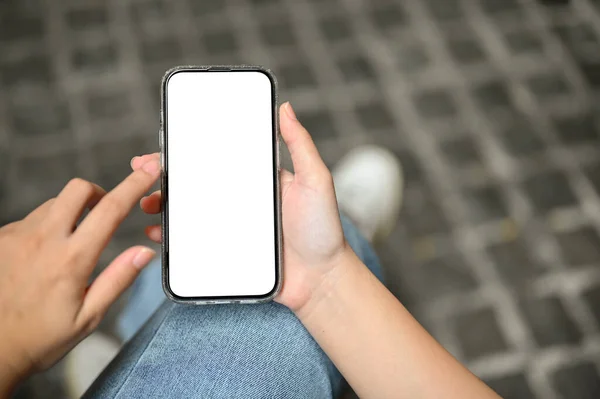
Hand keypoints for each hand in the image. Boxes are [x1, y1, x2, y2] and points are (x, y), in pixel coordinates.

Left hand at [0, 158, 159, 392]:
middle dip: (98, 192)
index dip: (134, 185)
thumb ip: (119, 278)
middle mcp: (42, 241)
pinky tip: (42, 256)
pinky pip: (31, 219)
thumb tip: (144, 252)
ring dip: (69, 213)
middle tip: (103, 211)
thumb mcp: (89, 316)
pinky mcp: (0, 239)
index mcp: (71, 260)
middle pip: (78, 189)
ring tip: (69, 245)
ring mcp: (17, 236)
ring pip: (53, 203)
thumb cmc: (41, 337)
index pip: (110, 209)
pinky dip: (45, 228)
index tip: (148, 170)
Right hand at [134, 102, 351, 311]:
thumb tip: (285, 108)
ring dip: (163, 205)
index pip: (218, 159)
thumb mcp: (315, 180)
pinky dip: (173, 239)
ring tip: (145, 204)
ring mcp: (231, 227)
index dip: (190, 150)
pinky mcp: (227, 252)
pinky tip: (158, 235)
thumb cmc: (324, 229)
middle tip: (141, 173)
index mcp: (256, 179)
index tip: (165, 145)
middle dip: (165, 177)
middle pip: (196, 184)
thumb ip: (300, 145)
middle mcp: (240, 200)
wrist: (322, 280)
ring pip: (189, 212)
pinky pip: (194, 243)